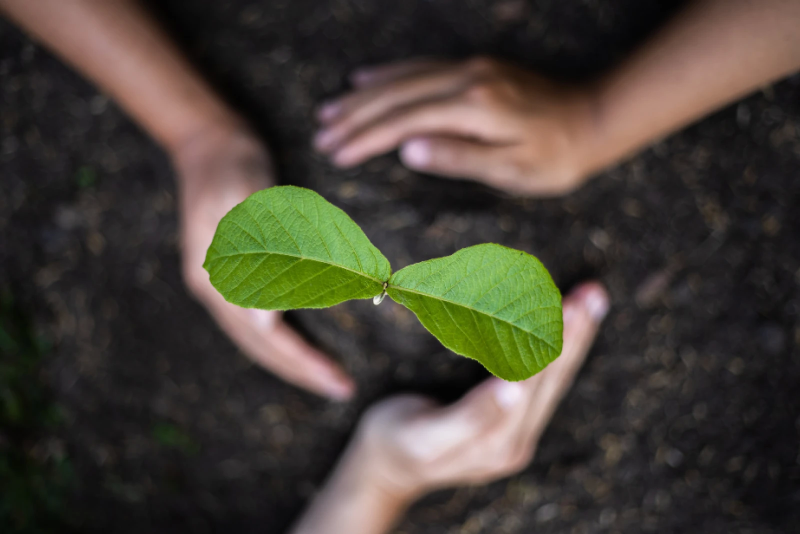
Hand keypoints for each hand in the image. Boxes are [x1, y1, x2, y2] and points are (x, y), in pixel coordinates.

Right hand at [173, 127, 354, 399]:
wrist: (208, 141)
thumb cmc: (232, 162)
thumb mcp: (245, 194)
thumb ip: (261, 245)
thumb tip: (275, 312)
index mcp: (217, 276)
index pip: (265, 334)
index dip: (302, 359)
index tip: (337, 379)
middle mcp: (215, 288)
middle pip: (261, 346)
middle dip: (302, 370)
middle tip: (343, 390)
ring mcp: (219, 283)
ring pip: (257, 339)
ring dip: (292, 361)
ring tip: (328, 377)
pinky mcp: (231, 274)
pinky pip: (258, 321)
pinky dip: (283, 340)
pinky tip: (303, 346)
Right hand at [314, 57, 600, 195]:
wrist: (595, 119)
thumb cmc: (556, 157)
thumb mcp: (511, 170)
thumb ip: (458, 157)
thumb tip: (407, 150)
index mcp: (474, 108)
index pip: (405, 121)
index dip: (366, 138)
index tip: (335, 153)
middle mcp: (467, 79)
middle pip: (396, 94)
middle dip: (355, 115)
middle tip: (320, 133)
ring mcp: (470, 68)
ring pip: (404, 77)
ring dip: (364, 94)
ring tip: (329, 109)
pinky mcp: (475, 67)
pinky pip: (421, 66)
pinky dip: (389, 73)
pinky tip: (366, 78)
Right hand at [352, 282, 608, 499]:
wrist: (387, 469)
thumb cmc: (398, 442)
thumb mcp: (425, 435)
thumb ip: (470, 417)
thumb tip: (511, 390)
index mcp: (498, 444)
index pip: (537, 385)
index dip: (557, 343)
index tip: (573, 306)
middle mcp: (515, 442)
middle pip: (553, 381)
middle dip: (575, 335)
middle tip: (592, 294)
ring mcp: (516, 436)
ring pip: (553, 382)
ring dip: (573, 340)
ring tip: (590, 301)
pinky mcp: (511, 428)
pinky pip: (542, 386)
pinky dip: (556, 351)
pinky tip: (565, 327)